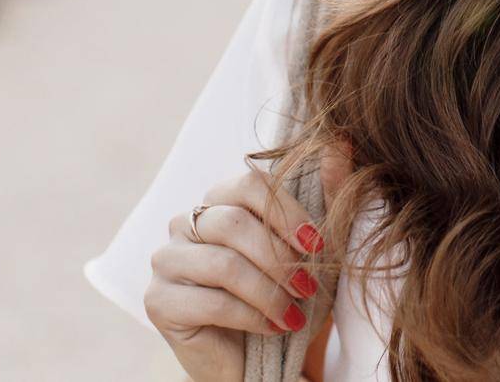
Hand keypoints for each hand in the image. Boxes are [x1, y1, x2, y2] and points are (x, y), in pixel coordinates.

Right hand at [143, 145, 352, 381]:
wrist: (260, 357)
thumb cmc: (286, 294)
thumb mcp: (314, 248)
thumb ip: (327, 193)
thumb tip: (341, 142)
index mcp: (219, 201)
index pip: (249, 185)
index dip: (288, 213)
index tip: (319, 246)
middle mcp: (185, 223)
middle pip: (233, 223)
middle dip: (279, 258)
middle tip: (310, 287)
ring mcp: (166, 260)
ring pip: (223, 264)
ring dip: (269, 292)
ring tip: (295, 313)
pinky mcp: (157, 301)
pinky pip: (210, 302)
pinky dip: (252, 316)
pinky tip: (274, 327)